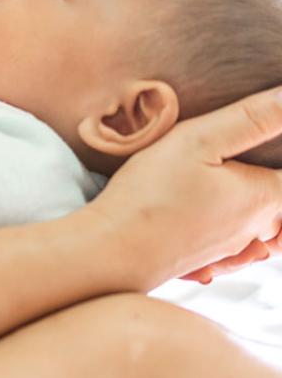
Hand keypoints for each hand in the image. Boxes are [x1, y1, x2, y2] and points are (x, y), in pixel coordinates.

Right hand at [90, 86, 281, 289]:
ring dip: (246, 200)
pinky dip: (225, 222)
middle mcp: (255, 228)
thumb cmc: (151, 195)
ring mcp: (230, 249)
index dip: (276, 146)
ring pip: (258, 222)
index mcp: (263, 198)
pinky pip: (232, 242)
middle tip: (225, 153)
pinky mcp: (204, 258)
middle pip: (275, 195)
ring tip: (214, 176)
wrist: (111, 251)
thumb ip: (251, 118)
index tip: (256, 137)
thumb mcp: (196, 141)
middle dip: (264, 174)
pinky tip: (200, 207)